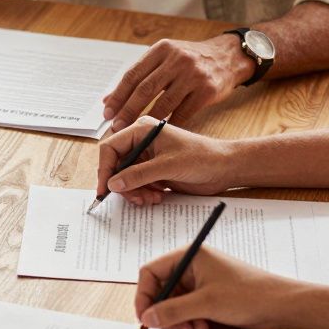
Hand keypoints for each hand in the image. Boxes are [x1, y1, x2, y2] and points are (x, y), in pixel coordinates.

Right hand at [97, 117, 236, 205]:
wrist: (224, 168)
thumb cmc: (201, 157)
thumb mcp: (168, 166)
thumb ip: (138, 175)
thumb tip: (113, 184)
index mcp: (142, 130)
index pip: (110, 148)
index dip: (104, 169)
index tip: (105, 189)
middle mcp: (141, 142)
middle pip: (116, 166)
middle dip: (123, 185)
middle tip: (135, 198)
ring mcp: (147, 158)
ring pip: (125, 179)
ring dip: (134, 192)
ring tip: (150, 198)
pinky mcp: (153, 171)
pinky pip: (136, 185)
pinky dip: (142, 194)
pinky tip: (157, 196)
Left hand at [102, 34, 252, 131]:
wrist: (229, 57)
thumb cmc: (190, 60)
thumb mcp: (165, 58)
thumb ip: (139, 76)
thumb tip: (108, 99)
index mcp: (162, 50)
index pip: (133, 75)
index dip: (118, 96)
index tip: (107, 112)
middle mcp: (177, 60)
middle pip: (145, 89)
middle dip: (127, 110)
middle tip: (115, 126)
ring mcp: (193, 75)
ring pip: (163, 103)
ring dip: (146, 120)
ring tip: (133, 132)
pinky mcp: (207, 91)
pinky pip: (183, 113)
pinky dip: (168, 125)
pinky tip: (158, 133)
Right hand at [135, 246, 298, 328]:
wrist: (280, 305)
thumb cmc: (247, 294)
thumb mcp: (205, 304)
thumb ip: (172, 310)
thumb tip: (147, 318)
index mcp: (188, 256)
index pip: (150, 272)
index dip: (144, 295)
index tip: (145, 317)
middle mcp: (191, 267)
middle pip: (161, 289)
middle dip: (164, 311)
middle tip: (172, 328)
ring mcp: (200, 282)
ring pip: (173, 303)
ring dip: (178, 320)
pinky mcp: (208, 297)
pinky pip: (187, 310)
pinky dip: (189, 321)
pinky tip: (202, 328)